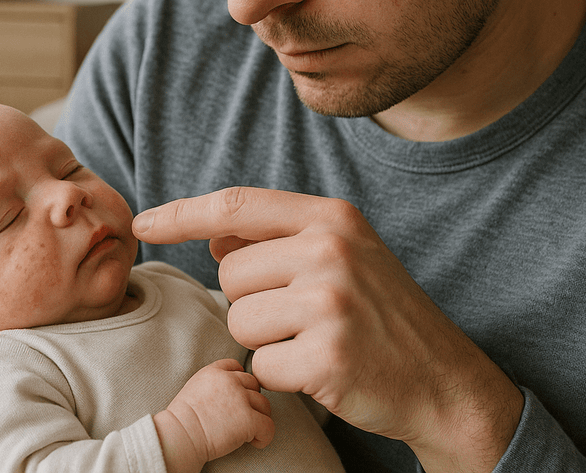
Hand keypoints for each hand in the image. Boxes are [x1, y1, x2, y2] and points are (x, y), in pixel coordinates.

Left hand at [134, 187, 523, 472]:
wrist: (443, 380)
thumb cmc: (381, 314)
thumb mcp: (342, 256)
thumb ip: (279, 239)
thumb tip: (214, 235)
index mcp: (331, 217)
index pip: (236, 205)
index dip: (182, 213)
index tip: (143, 223)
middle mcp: (330, 250)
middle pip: (229, 275)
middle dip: (251, 302)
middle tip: (303, 317)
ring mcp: (330, 302)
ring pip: (239, 321)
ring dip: (265, 341)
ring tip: (314, 341)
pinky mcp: (327, 356)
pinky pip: (261, 365)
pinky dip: (282, 376)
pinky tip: (323, 371)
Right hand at [153, 358, 273, 472]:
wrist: (180, 435)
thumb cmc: (181, 421)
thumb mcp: (193, 389)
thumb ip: (212, 384)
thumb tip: (228, 395)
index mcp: (214, 372)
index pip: (236, 367)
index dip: (241, 382)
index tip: (239, 396)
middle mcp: (230, 381)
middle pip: (254, 385)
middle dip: (251, 400)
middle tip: (243, 417)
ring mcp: (241, 399)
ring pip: (264, 405)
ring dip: (259, 417)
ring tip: (249, 432)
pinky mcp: (248, 419)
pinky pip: (268, 426)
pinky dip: (264, 436)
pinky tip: (254, 442)